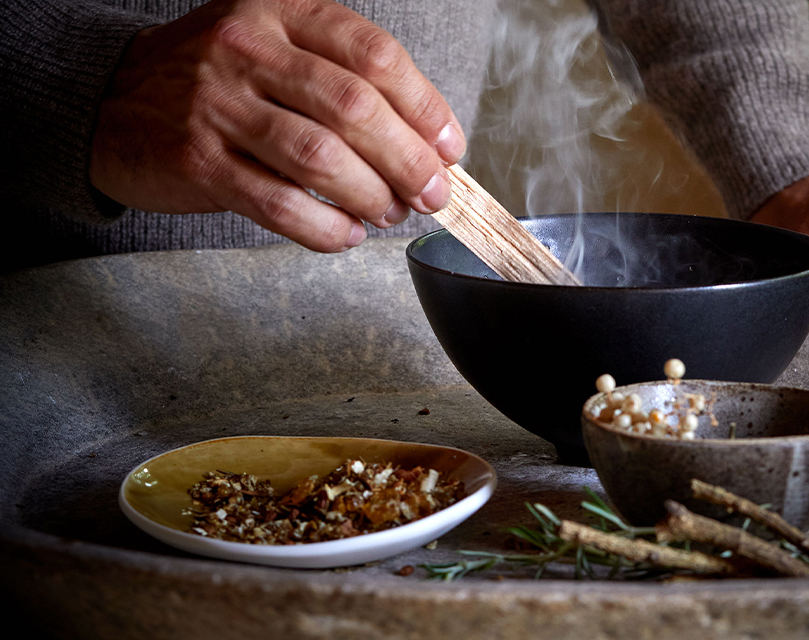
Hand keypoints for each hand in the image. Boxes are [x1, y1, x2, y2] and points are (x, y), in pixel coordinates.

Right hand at [89, 0, 465, 251]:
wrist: (111, 102)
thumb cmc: (215, 83)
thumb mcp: (273, 48)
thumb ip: (339, 78)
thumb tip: (424, 142)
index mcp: (279, 10)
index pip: (373, 55)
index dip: (424, 106)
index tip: (449, 147)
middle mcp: (246, 49)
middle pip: (354, 108)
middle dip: (408, 160)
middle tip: (431, 193)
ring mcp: (216, 104)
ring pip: (319, 157)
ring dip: (370, 195)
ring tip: (389, 213)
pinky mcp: (196, 161)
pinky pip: (278, 203)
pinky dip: (324, 228)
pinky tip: (346, 234)